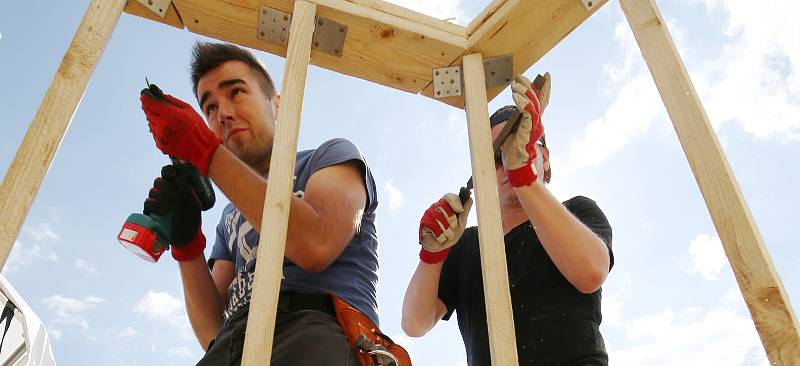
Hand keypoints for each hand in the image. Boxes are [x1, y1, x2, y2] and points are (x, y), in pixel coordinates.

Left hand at [141, 91, 220, 175]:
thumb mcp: (188, 109)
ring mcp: (160, 136)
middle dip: (150, 107)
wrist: (202, 148)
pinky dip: (159, 130)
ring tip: (170, 121)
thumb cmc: (197, 127)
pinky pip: (155, 133)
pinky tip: (171, 131)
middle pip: (147, 112)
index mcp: (169, 114)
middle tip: (156, 105)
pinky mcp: (160, 144)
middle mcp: (161, 125)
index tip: (145, 94)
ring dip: (156, 119)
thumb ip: (172, 101)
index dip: (145, 97)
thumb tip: (160, 95)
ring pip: (150, 122)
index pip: (149, 102)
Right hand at [144, 165, 205, 260]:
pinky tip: (165, 212)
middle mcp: (164, 192)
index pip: (167, 172)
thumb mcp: (195, 204)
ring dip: (166, 199)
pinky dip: (157, 206)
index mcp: (176, 186)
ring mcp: (156, 201)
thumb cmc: (192, 218)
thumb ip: (188, 191)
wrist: (187, 236)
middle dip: (169, 189)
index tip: (174, 175)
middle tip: (180, 200)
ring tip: (177, 209)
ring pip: (153, 191)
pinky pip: (148, 203)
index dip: (168, 171)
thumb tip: (178, 177)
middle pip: (158, 181)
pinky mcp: (150, 212)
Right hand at [418, 193, 472, 263]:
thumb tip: (470, 199)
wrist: (440, 247)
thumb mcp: (461, 223)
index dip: (455, 202)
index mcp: (445, 205)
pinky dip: (439, 234)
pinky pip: (433, 226)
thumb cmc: (450, 233)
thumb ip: (465, 211)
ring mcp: (428, 214)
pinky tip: (439, 237)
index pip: (448, 197)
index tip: (460, 210)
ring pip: (439, 217)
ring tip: (447, 234)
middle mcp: (435, 207)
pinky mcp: (423, 222)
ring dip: (446, 229)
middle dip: (451, 220)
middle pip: (444, 206)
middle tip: (453, 228)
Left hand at [502, 72, 550, 186]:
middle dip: (528, 86)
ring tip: (514, 85)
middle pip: (536, 100)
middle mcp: (537, 123)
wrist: (517, 167)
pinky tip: (516, 98)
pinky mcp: (527, 132)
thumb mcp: (515, 129)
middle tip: (519, 76)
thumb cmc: (514, 150)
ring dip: (524, 93)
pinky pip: (527, 115)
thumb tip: (516, 104)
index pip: (542, 102)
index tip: (546, 76)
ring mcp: (534, 128)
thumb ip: (519, 118)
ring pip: (532, 105)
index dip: (545, 88)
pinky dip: (522, 105)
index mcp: (534, 122)